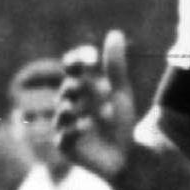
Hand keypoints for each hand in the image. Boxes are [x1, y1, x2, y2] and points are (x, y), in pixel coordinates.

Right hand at [55, 30, 136, 177]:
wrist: (128, 156)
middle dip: (75, 86)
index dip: (78, 60)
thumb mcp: (120, 93)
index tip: (91, 57)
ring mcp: (66, 125)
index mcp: (82, 88)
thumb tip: (115, 33)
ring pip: (62, 111)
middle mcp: (71, 104)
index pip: (73, 68)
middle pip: (68, 88)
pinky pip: (64, 137)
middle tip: (85, 85)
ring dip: (70, 107)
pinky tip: (87, 126)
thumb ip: (115, 66)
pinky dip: (74, 130)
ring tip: (77, 106)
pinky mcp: (67, 146)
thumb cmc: (121, 124)